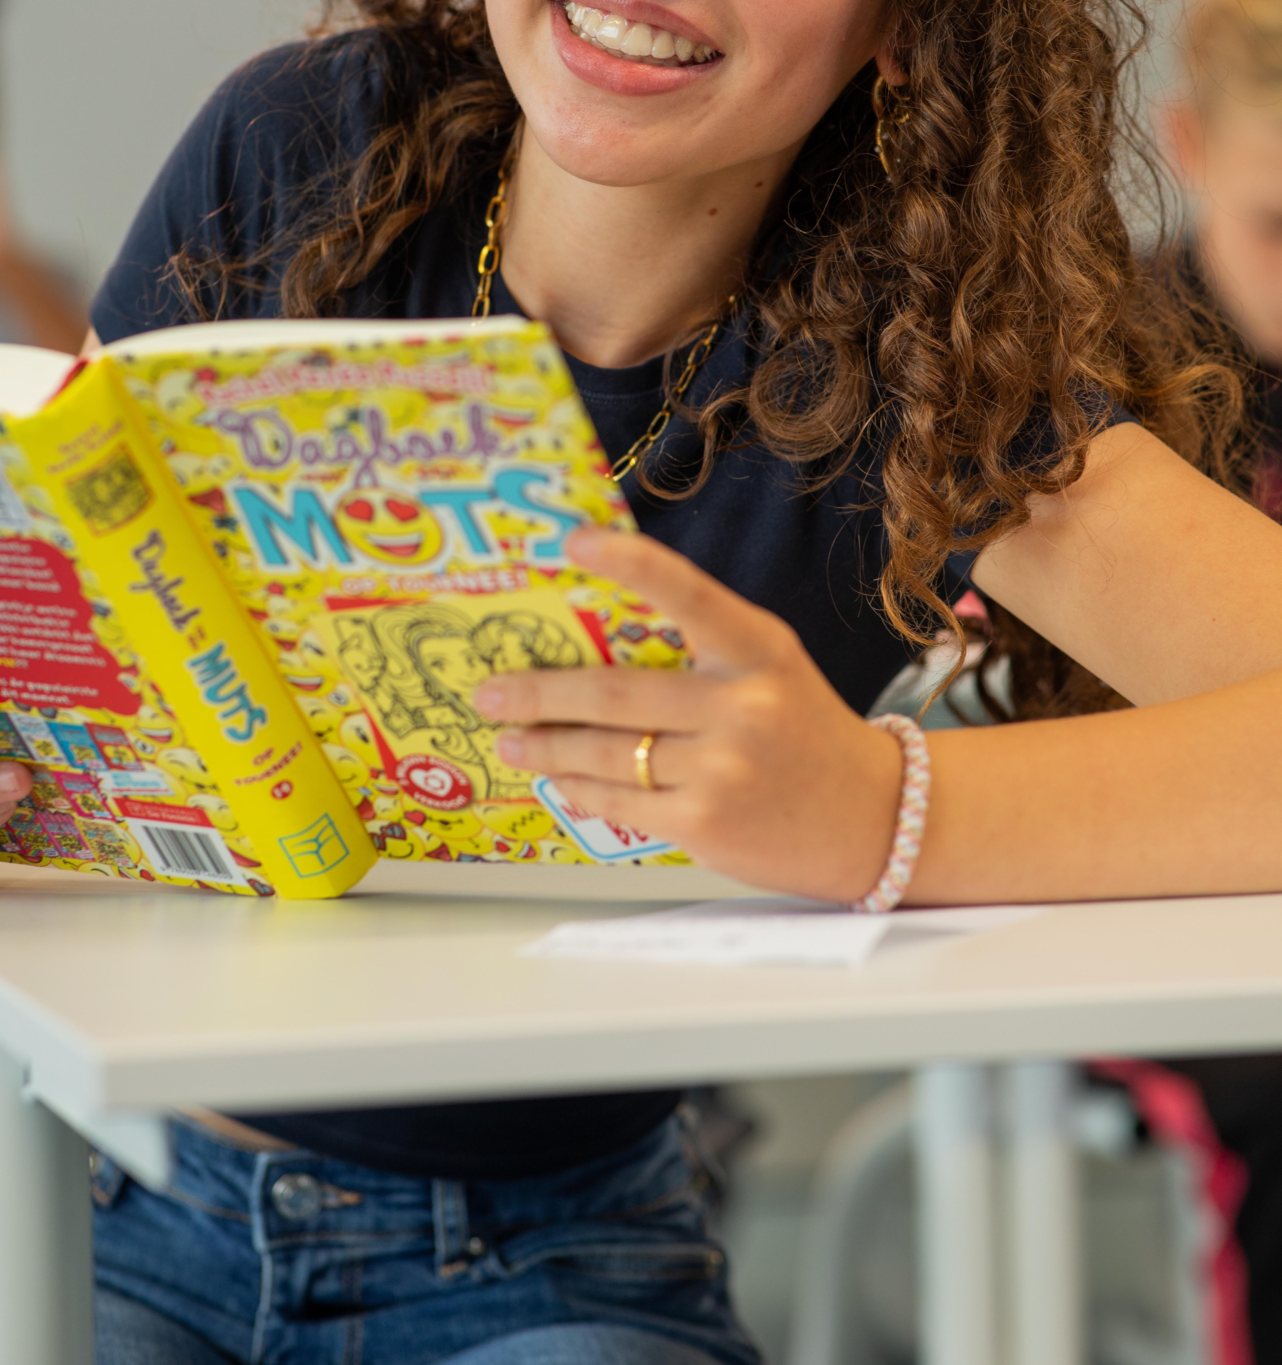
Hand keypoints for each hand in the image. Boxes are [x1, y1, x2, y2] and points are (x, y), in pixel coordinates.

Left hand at [475, 527, 902, 899]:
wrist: (875, 821)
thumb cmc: (804, 733)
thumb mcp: (770, 670)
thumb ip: (701, 651)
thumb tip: (594, 642)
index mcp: (761, 650)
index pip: (689, 593)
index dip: (630, 562)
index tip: (573, 541)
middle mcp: (744, 705)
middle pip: (614, 693)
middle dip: (538, 691)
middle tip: (489, 688)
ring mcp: (724, 769)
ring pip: (605, 752)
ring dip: (543, 744)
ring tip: (508, 737)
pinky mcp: (707, 823)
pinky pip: (620, 801)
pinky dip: (579, 788)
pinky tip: (559, 778)